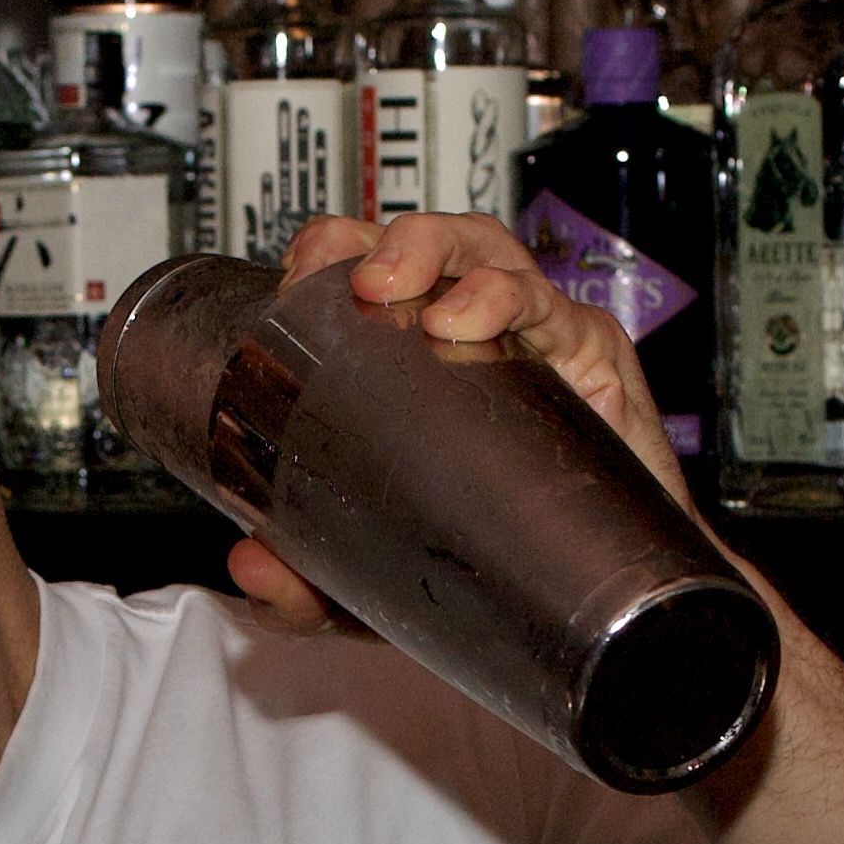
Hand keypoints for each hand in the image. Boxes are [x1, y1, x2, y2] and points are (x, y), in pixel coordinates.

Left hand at [220, 208, 694, 630]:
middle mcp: (476, 328)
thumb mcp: (373, 585)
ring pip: (490, 253)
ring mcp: (535, 336)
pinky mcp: (593, 361)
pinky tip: (473, 323)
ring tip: (404, 291)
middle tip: (354, 280)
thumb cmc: (488, 562)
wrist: (595, 602)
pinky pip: (560, 310)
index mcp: (415, 348)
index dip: (328, 250)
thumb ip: (304, 586)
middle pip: (429, 242)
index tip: (292, 281)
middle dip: (386, 240)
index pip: (363, 263)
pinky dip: (512, 301)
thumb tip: (249, 569)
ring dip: (442, 255)